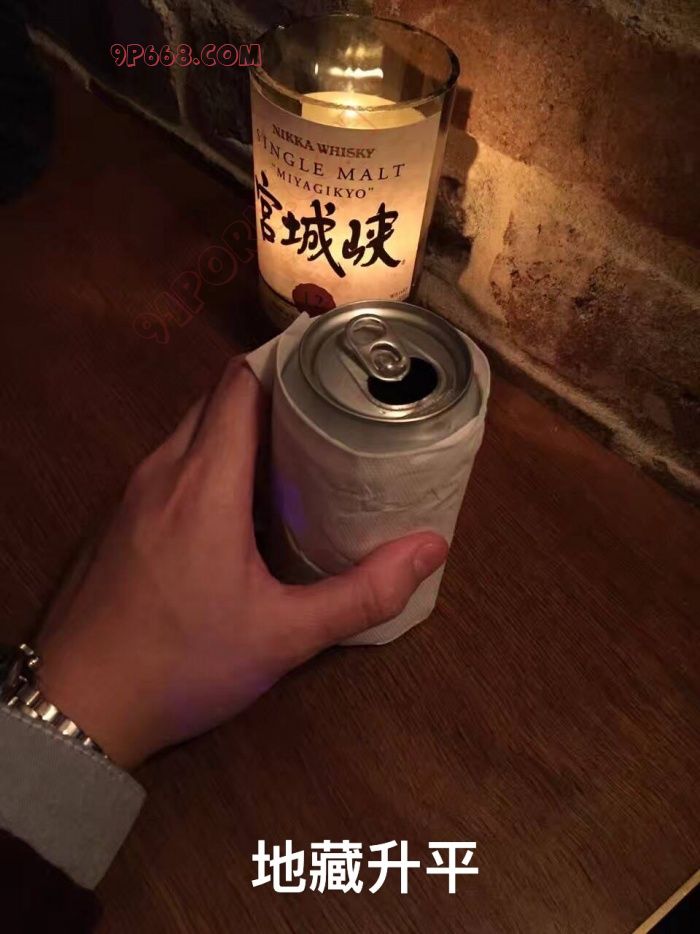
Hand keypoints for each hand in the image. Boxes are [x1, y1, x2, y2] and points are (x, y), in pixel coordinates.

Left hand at [35, 359, 447, 768]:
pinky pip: (174, 460)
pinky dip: (213, 458)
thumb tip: (432, 548)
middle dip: (274, 394)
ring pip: (194, 428)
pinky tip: (246, 500)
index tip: (335, 371)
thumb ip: (362, 593)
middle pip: (220, 398)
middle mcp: (163, 470)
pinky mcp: (122, 516)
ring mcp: (135, 492)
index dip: (288, 364)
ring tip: (299, 451)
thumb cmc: (182, 664)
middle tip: (331, 414)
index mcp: (204, 483)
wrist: (80, 705)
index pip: (241, 382)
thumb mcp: (284, 636)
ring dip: (242, 428)